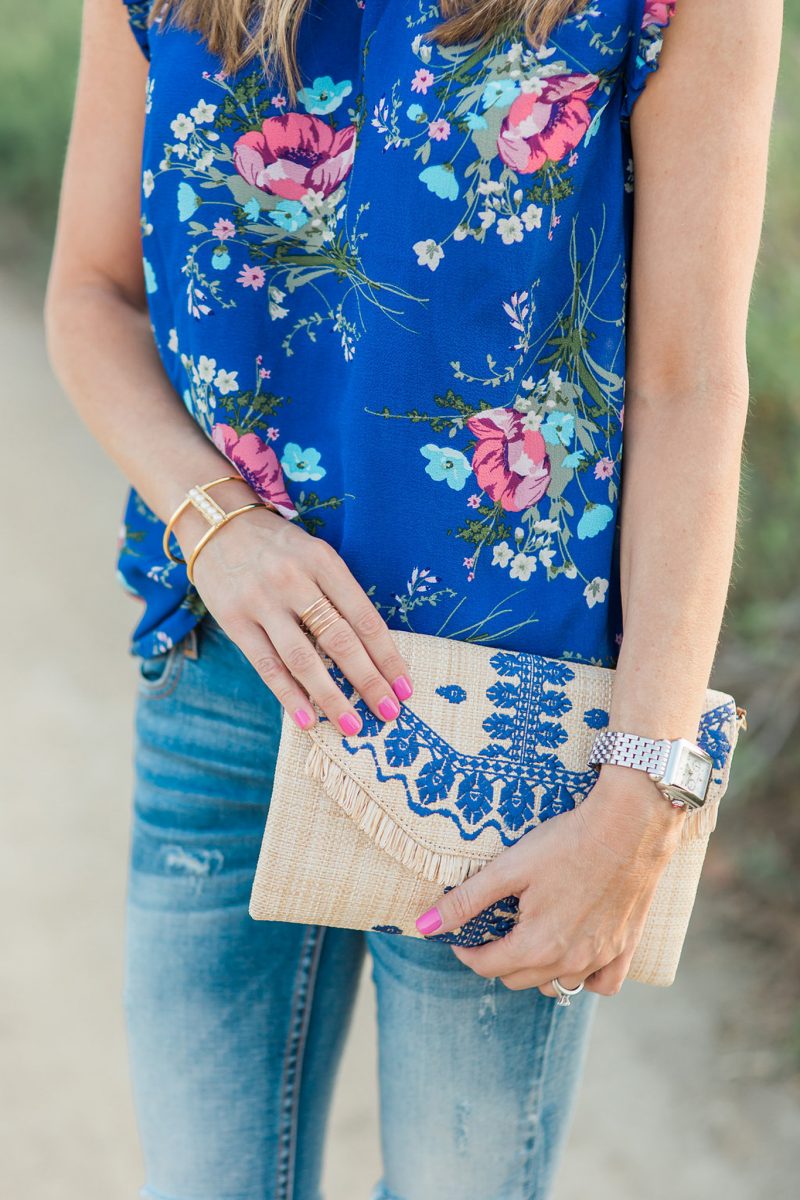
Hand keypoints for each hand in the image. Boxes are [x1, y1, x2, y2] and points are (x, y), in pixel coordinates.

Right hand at [179, 484, 412, 734]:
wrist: (216, 523)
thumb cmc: (279, 548)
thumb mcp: (316, 556)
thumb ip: (339, 596)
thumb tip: (371, 654)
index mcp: (324, 562)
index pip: (364, 617)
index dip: (387, 656)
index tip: (405, 688)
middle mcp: (294, 580)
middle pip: (339, 640)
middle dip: (368, 681)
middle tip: (390, 714)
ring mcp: (262, 601)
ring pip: (303, 658)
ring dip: (331, 697)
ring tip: (353, 726)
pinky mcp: (234, 619)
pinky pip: (266, 665)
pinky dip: (289, 695)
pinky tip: (307, 719)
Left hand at [415, 766, 686, 996]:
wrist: (630, 827)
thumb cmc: (567, 842)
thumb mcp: (509, 868)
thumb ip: (466, 900)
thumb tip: (424, 926)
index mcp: (536, 946)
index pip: (487, 967)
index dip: (467, 951)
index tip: (461, 935)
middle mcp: (569, 963)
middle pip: (518, 980)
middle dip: (498, 959)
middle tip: (495, 929)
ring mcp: (600, 959)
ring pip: (557, 986)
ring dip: (538, 970)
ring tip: (531, 938)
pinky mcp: (625, 948)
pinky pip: (601, 985)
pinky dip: (585, 977)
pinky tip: (575, 953)